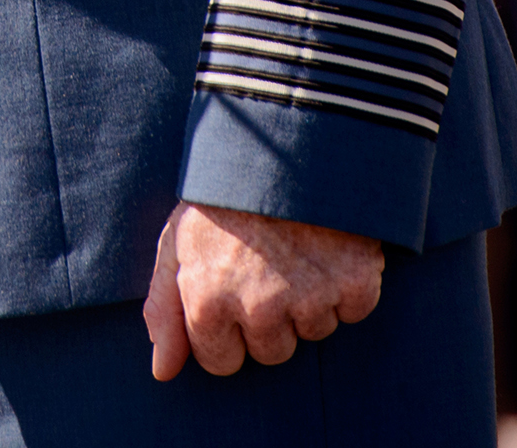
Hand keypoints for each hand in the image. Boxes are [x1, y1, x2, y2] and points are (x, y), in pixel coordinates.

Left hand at [144, 202, 382, 379]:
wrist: (281, 145)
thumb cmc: (221, 196)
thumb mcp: (176, 242)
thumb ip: (164, 309)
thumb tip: (163, 370)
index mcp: (207, 301)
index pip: (221, 362)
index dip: (225, 330)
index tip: (229, 293)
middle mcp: (258, 309)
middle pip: (272, 352)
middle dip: (267, 317)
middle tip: (263, 264)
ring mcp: (308, 298)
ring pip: (313, 331)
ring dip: (307, 299)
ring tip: (292, 247)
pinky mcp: (353, 284)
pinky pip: (352, 310)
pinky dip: (345, 284)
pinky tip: (326, 247)